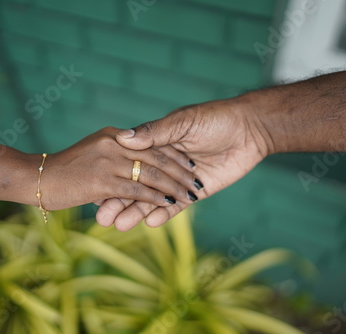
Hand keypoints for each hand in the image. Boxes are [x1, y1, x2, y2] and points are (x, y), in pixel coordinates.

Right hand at [40, 127, 198, 209]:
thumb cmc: (62, 167)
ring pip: (150, 175)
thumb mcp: (94, 149)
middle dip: (179, 172)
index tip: (189, 166)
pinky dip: (155, 198)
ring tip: (189, 195)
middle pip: (156, 158)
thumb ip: (117, 149)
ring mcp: (107, 163)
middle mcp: (113, 145)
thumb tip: (137, 151)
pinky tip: (169, 204)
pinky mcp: (102, 183)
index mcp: (114, 135)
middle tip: (196, 182)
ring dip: (172, 186)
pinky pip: (136, 191)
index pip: (151, 145)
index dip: (172, 156)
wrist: (31, 176)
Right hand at [96, 97, 268, 230]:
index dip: (113, 178)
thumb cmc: (215, 119)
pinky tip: (150, 223)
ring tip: (120, 226)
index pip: (130, 164)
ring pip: (154, 199)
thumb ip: (155, 132)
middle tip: (103, 219)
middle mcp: (164, 163)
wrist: (250, 129)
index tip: (95, 193)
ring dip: (138, 212)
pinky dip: (164, 214)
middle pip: (137, 185)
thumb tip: (123, 138)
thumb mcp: (183, 122)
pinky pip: (177, 207)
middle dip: (120, 202)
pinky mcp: (196, 192)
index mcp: (157, 143)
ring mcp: (179, 180)